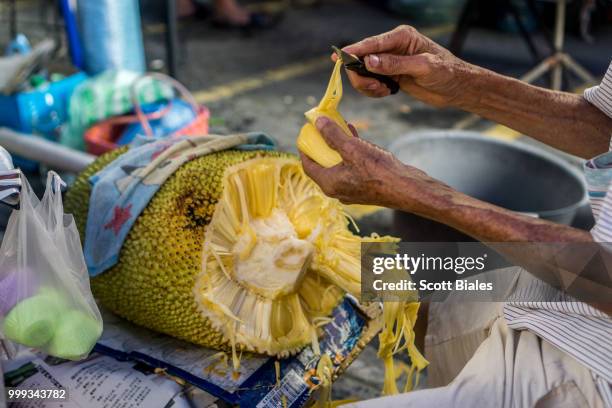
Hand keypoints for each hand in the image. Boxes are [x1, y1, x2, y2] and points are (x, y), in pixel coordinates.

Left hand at [300, 117, 448, 210]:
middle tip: (322, 129)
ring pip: (339, 165)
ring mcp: (352, 189)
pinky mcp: (365, 186)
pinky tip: (356, 135)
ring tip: (340, 126)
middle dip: (323, 145)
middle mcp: (338, 189)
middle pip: (323, 165)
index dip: (305, 148)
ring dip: (338, 146)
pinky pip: (352, 167)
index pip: (308, 166)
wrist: (407, 188)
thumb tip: (318, 122)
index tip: (306, 133)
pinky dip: (351, 152)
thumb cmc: (378, 171)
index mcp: (329, 184)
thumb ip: (333, 135)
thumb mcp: (352, 148)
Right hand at [333, 25, 477, 107]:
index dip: (354, 51)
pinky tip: (386, 93)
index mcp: (401, 36)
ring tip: (383, 91)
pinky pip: (369, 82)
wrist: (456, 88)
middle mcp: (392, 46)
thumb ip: (395, 64)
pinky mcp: (389, 75)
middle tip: (375, 88)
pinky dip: (372, 91)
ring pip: (363, 72)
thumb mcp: (423, 67)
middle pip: (362, 59)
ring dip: (367, 85)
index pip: (372, 43)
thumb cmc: (446, 73)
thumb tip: (369, 62)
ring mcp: (389, 61)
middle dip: (362, 75)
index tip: (338, 58)